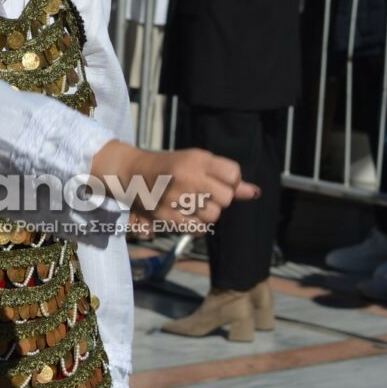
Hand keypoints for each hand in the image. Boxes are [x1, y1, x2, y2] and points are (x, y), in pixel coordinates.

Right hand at [93, 141, 258, 226]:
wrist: (132, 172)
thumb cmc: (170, 166)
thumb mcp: (197, 162)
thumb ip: (225, 177)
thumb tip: (254, 193)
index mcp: (196, 159)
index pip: (233, 174)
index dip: (230, 181)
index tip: (218, 180)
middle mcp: (188, 176)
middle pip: (226, 197)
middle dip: (219, 198)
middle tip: (202, 193)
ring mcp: (177, 197)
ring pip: (214, 215)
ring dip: (207, 213)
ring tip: (191, 203)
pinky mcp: (167, 215)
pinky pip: (198, 228)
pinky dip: (196, 224)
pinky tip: (186, 214)